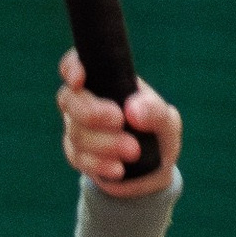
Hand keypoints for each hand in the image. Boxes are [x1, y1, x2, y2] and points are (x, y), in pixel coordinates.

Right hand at [57, 50, 181, 193]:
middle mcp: (86, 101)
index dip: (71, 68)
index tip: (80, 80)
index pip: (75, 64)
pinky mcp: (77, 154)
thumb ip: (155, 111)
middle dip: (91, 112)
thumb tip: (132, 110)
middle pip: (68, 99)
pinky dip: (99, 164)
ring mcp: (77, 128)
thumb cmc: (158, 135)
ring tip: (133, 151)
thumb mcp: (167, 121)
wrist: (153, 172)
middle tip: (119, 121)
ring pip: (75, 131)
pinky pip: (78, 157)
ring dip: (103, 143)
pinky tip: (119, 169)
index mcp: (105, 81)